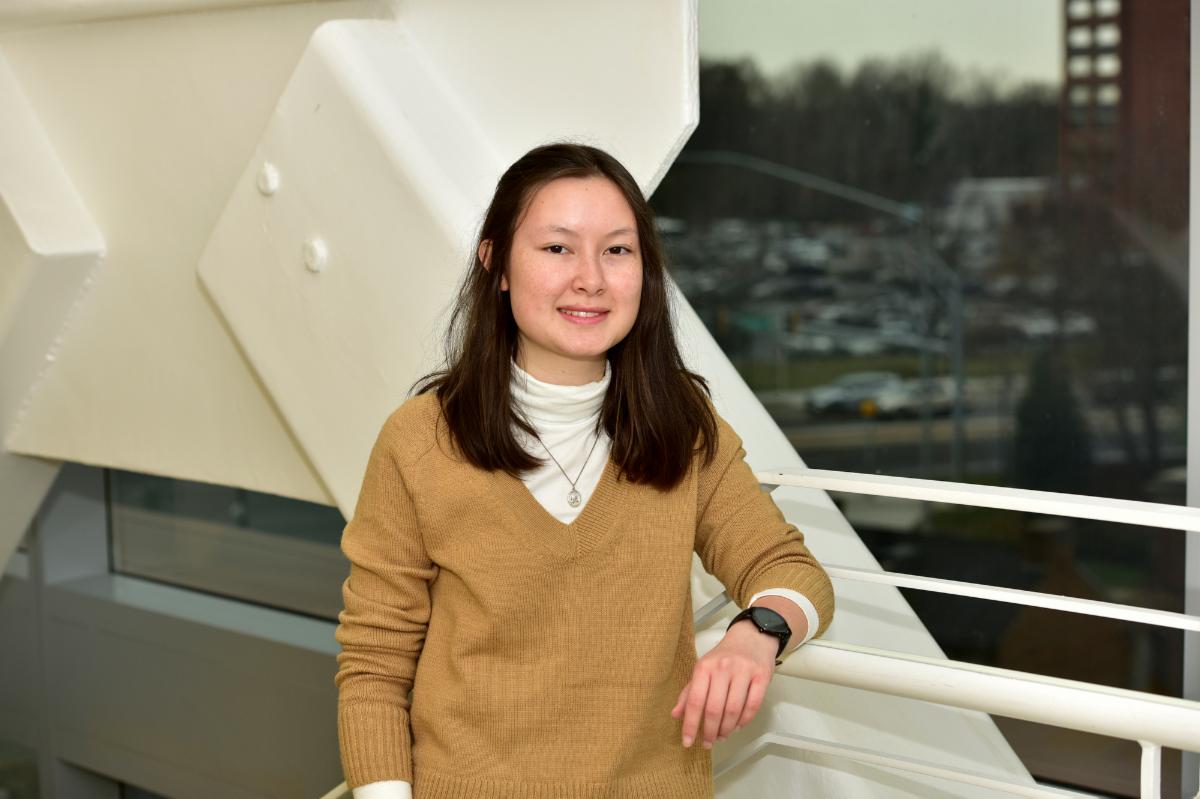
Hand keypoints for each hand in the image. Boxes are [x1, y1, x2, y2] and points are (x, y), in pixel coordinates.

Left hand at [670, 621, 777, 748]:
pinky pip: (753, 706)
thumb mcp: (703, 669)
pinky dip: (745, 721)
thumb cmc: (724, 656)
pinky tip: (738, 726)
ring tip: (723, 735)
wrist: (751, 637)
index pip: (695, 700)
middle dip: (710, 731)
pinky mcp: (762, 676)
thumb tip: (676, 714)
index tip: (687, 741)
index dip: (690, 724)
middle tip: (708, 742)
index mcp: (704, 667)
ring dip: (727, 729)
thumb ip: (689, 692)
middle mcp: (723, 668)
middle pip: (714, 709)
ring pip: (734, 710)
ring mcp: (744, 671)